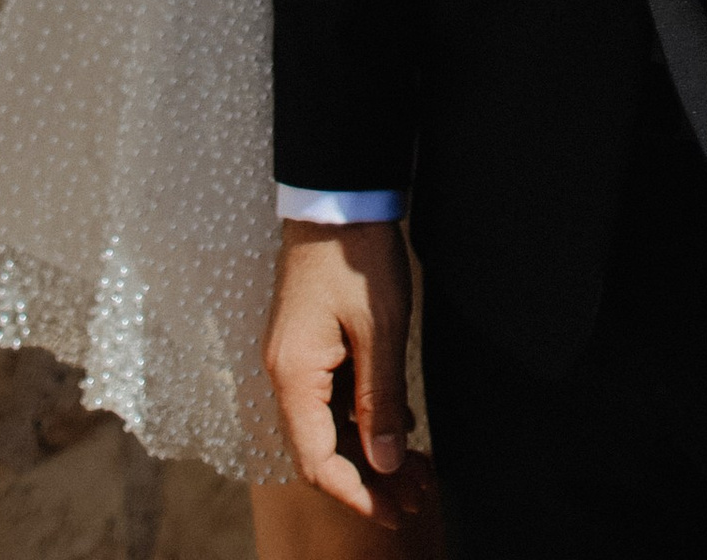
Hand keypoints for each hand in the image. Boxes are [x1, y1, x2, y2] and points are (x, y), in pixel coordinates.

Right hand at [263, 220, 420, 520]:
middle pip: (323, 448)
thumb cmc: (357, 255)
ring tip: (420, 471)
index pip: (316, 459)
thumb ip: (381, 400)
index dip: (355, 493)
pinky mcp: (311, 345)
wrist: (337, 195)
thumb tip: (387, 464)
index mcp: (294, 374)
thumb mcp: (381, 329)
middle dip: (371, 478)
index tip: (394, 512)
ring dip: (372, 451)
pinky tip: (404, 427)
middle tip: (418, 498)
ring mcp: (297, 358)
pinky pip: (334, 399)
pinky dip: (367, 419)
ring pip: (331, 426)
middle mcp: (286, 373)